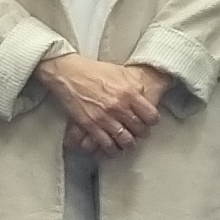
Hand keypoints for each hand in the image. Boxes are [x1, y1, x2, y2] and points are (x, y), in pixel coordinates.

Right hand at [37, 53, 162, 152]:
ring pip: (125, 140)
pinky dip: (112, 149)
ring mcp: (105, 117)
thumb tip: (145, 96)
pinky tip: (114, 148)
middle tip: (139, 131)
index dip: (152, 121)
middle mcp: (119, 106)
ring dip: (128, 143)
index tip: (149, 121)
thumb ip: (134, 86)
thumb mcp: (120, 72)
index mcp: (129, 92)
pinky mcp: (91, 125)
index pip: (151, 116)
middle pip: (140, 129)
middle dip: (141, 132)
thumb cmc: (92, 70)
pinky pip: (107, 144)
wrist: (68, 72)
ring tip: (128, 141)